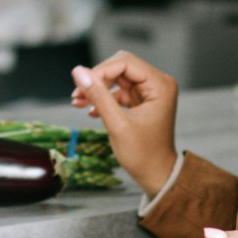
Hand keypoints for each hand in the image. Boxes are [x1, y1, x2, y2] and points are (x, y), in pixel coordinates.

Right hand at [71, 51, 178, 195]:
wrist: (156, 175)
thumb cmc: (143, 155)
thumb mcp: (117, 125)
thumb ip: (98, 96)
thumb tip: (78, 72)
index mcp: (160, 85)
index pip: (126, 63)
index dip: (100, 71)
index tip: (80, 85)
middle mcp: (158, 84)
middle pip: (120, 67)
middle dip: (97, 79)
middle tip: (78, 94)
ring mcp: (150, 92)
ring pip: (117, 78)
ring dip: (97, 89)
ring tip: (77, 102)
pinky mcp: (142, 101)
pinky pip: (119, 91)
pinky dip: (104, 98)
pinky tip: (91, 111)